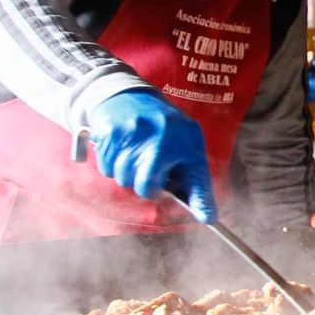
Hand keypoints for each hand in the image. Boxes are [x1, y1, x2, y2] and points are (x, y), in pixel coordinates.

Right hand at [88, 90, 217, 222]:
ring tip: (135, 153)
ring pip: (124, 179)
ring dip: (127, 173)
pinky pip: (106, 168)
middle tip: (148, 174)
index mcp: (187, 141)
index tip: (209, 219)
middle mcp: (164, 138)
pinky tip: (121, 147)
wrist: (129, 95)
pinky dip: (111, 164)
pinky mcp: (111, 133)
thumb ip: (190, 175)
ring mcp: (135, 135)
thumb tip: (205, 214)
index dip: (202, 200)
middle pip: (146, 188)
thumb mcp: (184, 142)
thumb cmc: (161, 126)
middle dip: (145, 186)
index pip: (197, 176)